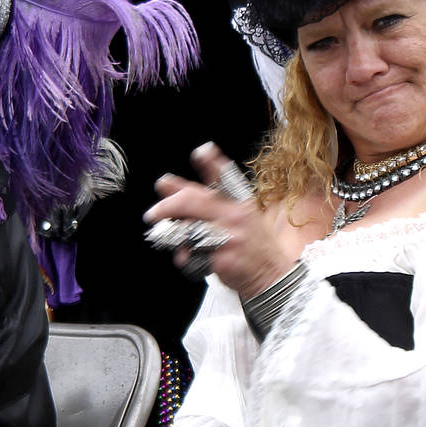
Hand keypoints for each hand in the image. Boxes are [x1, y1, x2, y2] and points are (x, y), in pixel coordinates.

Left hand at [145, 144, 293, 295]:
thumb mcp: (244, 217)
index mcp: (240, 203)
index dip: (211, 162)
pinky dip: (184, 258)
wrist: (271, 275)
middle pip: (194, 201)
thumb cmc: (254, 246)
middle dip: (168, 205)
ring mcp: (230, 237)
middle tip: (154, 212)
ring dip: (175, 235)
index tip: (201, 151)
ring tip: (174, 239)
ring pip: (187, 229)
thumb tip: (176, 190)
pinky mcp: (223, 259)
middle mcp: (235, 216)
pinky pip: (191, 255)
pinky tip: (191, 259)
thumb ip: (213, 203)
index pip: (225, 176)